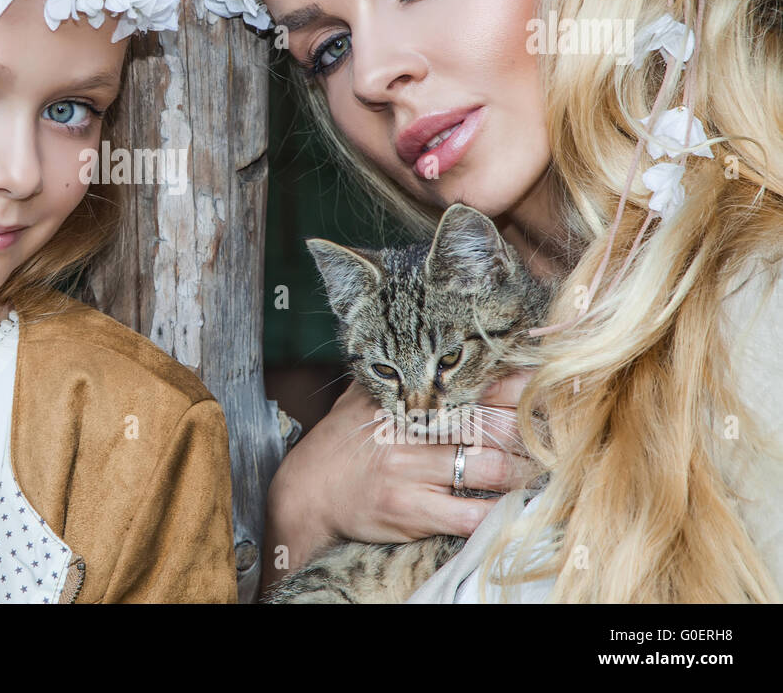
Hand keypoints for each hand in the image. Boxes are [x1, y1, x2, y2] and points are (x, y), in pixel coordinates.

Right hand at [260, 371, 539, 589]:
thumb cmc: (343, 441)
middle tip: (560, 437)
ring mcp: (410, 468)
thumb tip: (452, 352)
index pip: (477, 382)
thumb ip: (406, 377)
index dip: (520, 384)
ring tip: (546, 473)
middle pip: (493, 422)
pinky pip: (469, 514)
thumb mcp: (369, 396)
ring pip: (490, 468)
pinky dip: (498, 514)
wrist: (305, 491)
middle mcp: (412, 427)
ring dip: (524, 473)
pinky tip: (515, 511)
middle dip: (532, 431)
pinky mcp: (408, 509)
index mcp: (409, 396)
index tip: (550, 386)